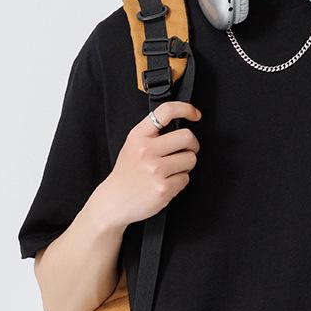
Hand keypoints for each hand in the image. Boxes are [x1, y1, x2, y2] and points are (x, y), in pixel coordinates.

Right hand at [94, 100, 201, 227]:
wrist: (114, 201)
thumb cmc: (127, 174)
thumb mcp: (132, 145)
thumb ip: (153, 135)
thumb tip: (181, 129)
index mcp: (138, 136)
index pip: (166, 111)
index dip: (186, 109)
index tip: (195, 114)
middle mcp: (146, 150)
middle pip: (187, 137)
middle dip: (192, 145)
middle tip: (187, 151)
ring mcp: (155, 170)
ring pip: (190, 159)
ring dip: (186, 165)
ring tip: (172, 170)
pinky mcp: (163, 188)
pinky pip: (185, 179)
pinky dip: (180, 182)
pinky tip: (166, 183)